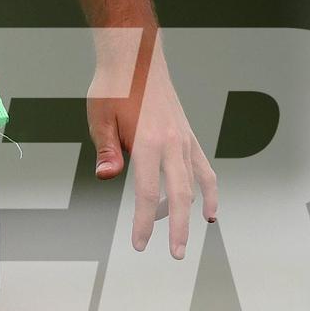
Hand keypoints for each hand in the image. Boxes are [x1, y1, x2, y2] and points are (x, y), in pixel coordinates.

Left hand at [87, 28, 218, 258]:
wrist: (135, 54)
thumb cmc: (113, 85)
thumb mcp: (100, 117)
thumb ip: (107, 150)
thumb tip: (108, 177)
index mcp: (148, 140)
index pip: (148, 192)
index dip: (144, 222)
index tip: (139, 245)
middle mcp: (172, 142)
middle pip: (180, 195)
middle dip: (178, 229)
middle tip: (177, 256)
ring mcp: (184, 139)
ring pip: (197, 184)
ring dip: (194, 213)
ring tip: (189, 238)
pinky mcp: (188, 135)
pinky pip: (204, 168)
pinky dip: (209, 190)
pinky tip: (208, 209)